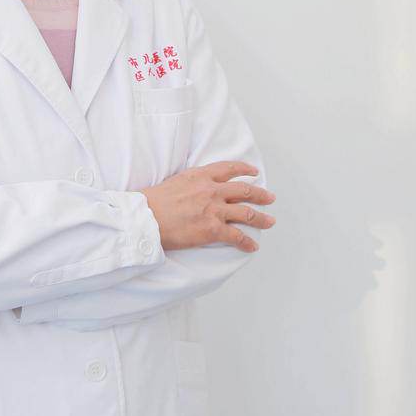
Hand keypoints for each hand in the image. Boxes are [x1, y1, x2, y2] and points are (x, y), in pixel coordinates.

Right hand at [141, 162, 276, 252]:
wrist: (145, 218)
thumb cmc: (153, 201)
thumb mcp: (176, 180)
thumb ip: (192, 182)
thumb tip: (198, 187)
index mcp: (201, 176)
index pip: (230, 169)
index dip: (245, 170)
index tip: (254, 172)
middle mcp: (212, 190)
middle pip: (245, 191)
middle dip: (261, 194)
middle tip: (270, 198)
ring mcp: (214, 210)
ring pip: (247, 213)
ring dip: (261, 218)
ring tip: (270, 222)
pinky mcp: (212, 230)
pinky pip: (236, 236)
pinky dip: (247, 242)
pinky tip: (253, 246)